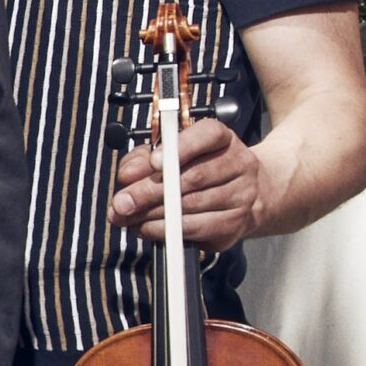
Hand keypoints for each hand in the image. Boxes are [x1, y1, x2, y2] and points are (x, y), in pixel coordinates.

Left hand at [109, 115, 264, 249]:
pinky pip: (195, 229)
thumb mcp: (168, 154)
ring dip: (152, 214)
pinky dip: (164, 230)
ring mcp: (241, 195)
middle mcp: (239, 164)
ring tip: (126, 216)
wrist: (244, 196)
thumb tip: (127, 174)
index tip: (153, 162)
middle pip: (193, 177)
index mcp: (222, 138)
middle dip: (150, 191)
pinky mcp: (235, 224)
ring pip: (192, 205)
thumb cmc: (196, 169)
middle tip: (122, 201)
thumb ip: (143, 159)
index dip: (180, 148)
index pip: (207, 135)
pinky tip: (145, 228)